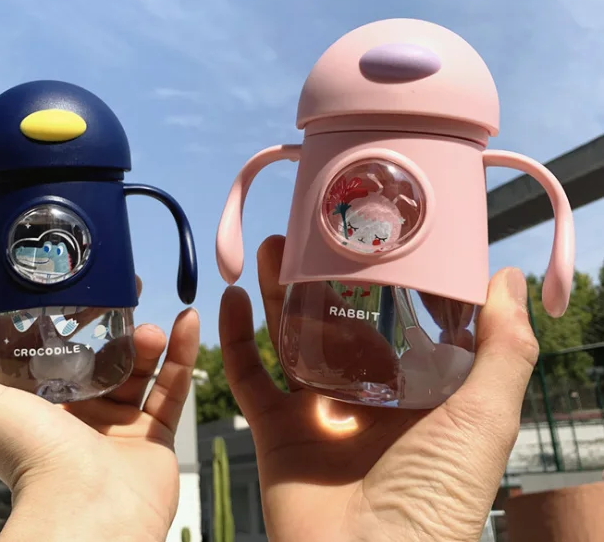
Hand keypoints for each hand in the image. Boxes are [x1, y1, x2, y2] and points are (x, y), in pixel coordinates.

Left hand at [0, 277, 199, 541]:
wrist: (88, 511)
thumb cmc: (30, 457)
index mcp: (40, 410)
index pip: (55, 355)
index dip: (67, 321)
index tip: (80, 290)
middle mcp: (79, 418)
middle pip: (101, 359)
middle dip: (113, 327)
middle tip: (123, 297)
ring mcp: (120, 427)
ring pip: (138, 371)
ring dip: (145, 340)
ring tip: (146, 328)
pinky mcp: (156, 436)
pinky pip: (174, 387)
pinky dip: (184, 352)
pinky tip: (188, 319)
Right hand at [220, 236, 536, 541]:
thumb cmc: (436, 502)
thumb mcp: (484, 420)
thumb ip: (505, 351)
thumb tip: (506, 276)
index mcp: (411, 393)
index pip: (393, 321)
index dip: (378, 278)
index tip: (367, 235)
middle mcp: (362, 398)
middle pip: (333, 323)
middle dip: (318, 278)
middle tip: (308, 233)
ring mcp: (315, 413)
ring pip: (288, 339)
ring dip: (274, 293)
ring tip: (270, 248)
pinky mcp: (274, 431)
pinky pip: (246, 376)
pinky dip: (233, 338)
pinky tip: (229, 298)